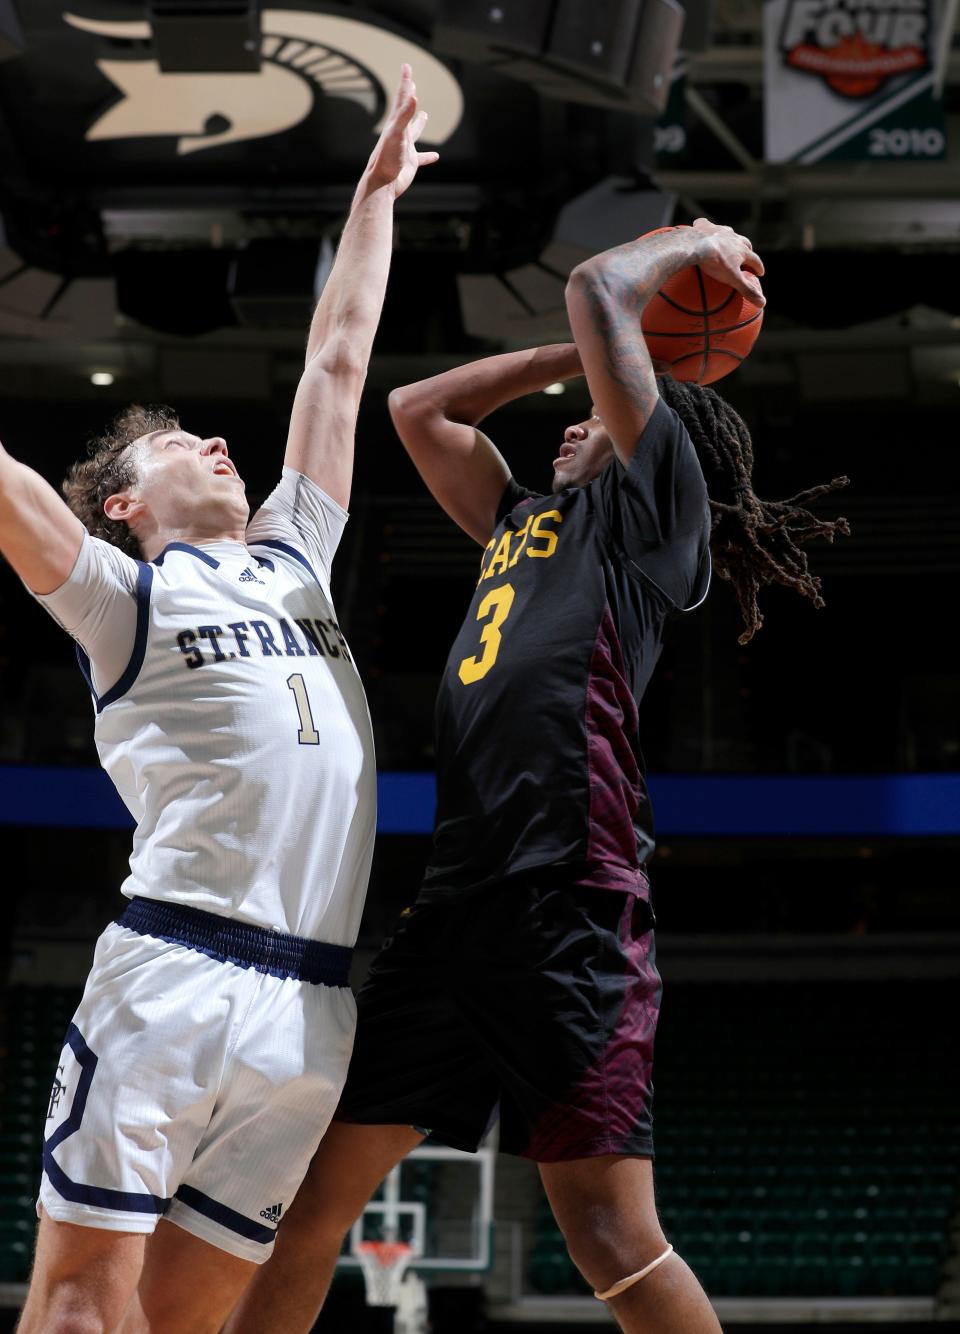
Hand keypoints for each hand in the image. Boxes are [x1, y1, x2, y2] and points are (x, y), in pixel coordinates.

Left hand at [363, 64, 438, 199]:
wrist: (382, 183)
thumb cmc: (387, 159)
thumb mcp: (397, 134)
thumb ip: (405, 116)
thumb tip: (413, 96)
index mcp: (396, 123)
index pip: (402, 98)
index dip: (405, 81)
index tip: (406, 66)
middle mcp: (400, 133)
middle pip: (406, 110)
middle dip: (409, 95)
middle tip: (411, 82)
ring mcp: (405, 148)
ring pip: (414, 132)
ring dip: (419, 122)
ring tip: (424, 115)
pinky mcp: (410, 163)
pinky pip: (421, 158)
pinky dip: (428, 156)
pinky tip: (435, 157)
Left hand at [691, 217, 764, 307]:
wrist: (697, 244)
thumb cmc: (715, 263)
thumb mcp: (732, 279)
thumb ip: (746, 290)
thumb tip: (762, 304)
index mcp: (741, 251)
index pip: (755, 260)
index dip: (758, 267)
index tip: (760, 273)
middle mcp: (733, 238)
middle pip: (744, 243)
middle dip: (747, 249)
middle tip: (746, 255)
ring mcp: (719, 230)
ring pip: (728, 233)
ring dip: (729, 238)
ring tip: (726, 243)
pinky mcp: (704, 226)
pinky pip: (705, 224)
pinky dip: (705, 227)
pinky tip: (702, 229)